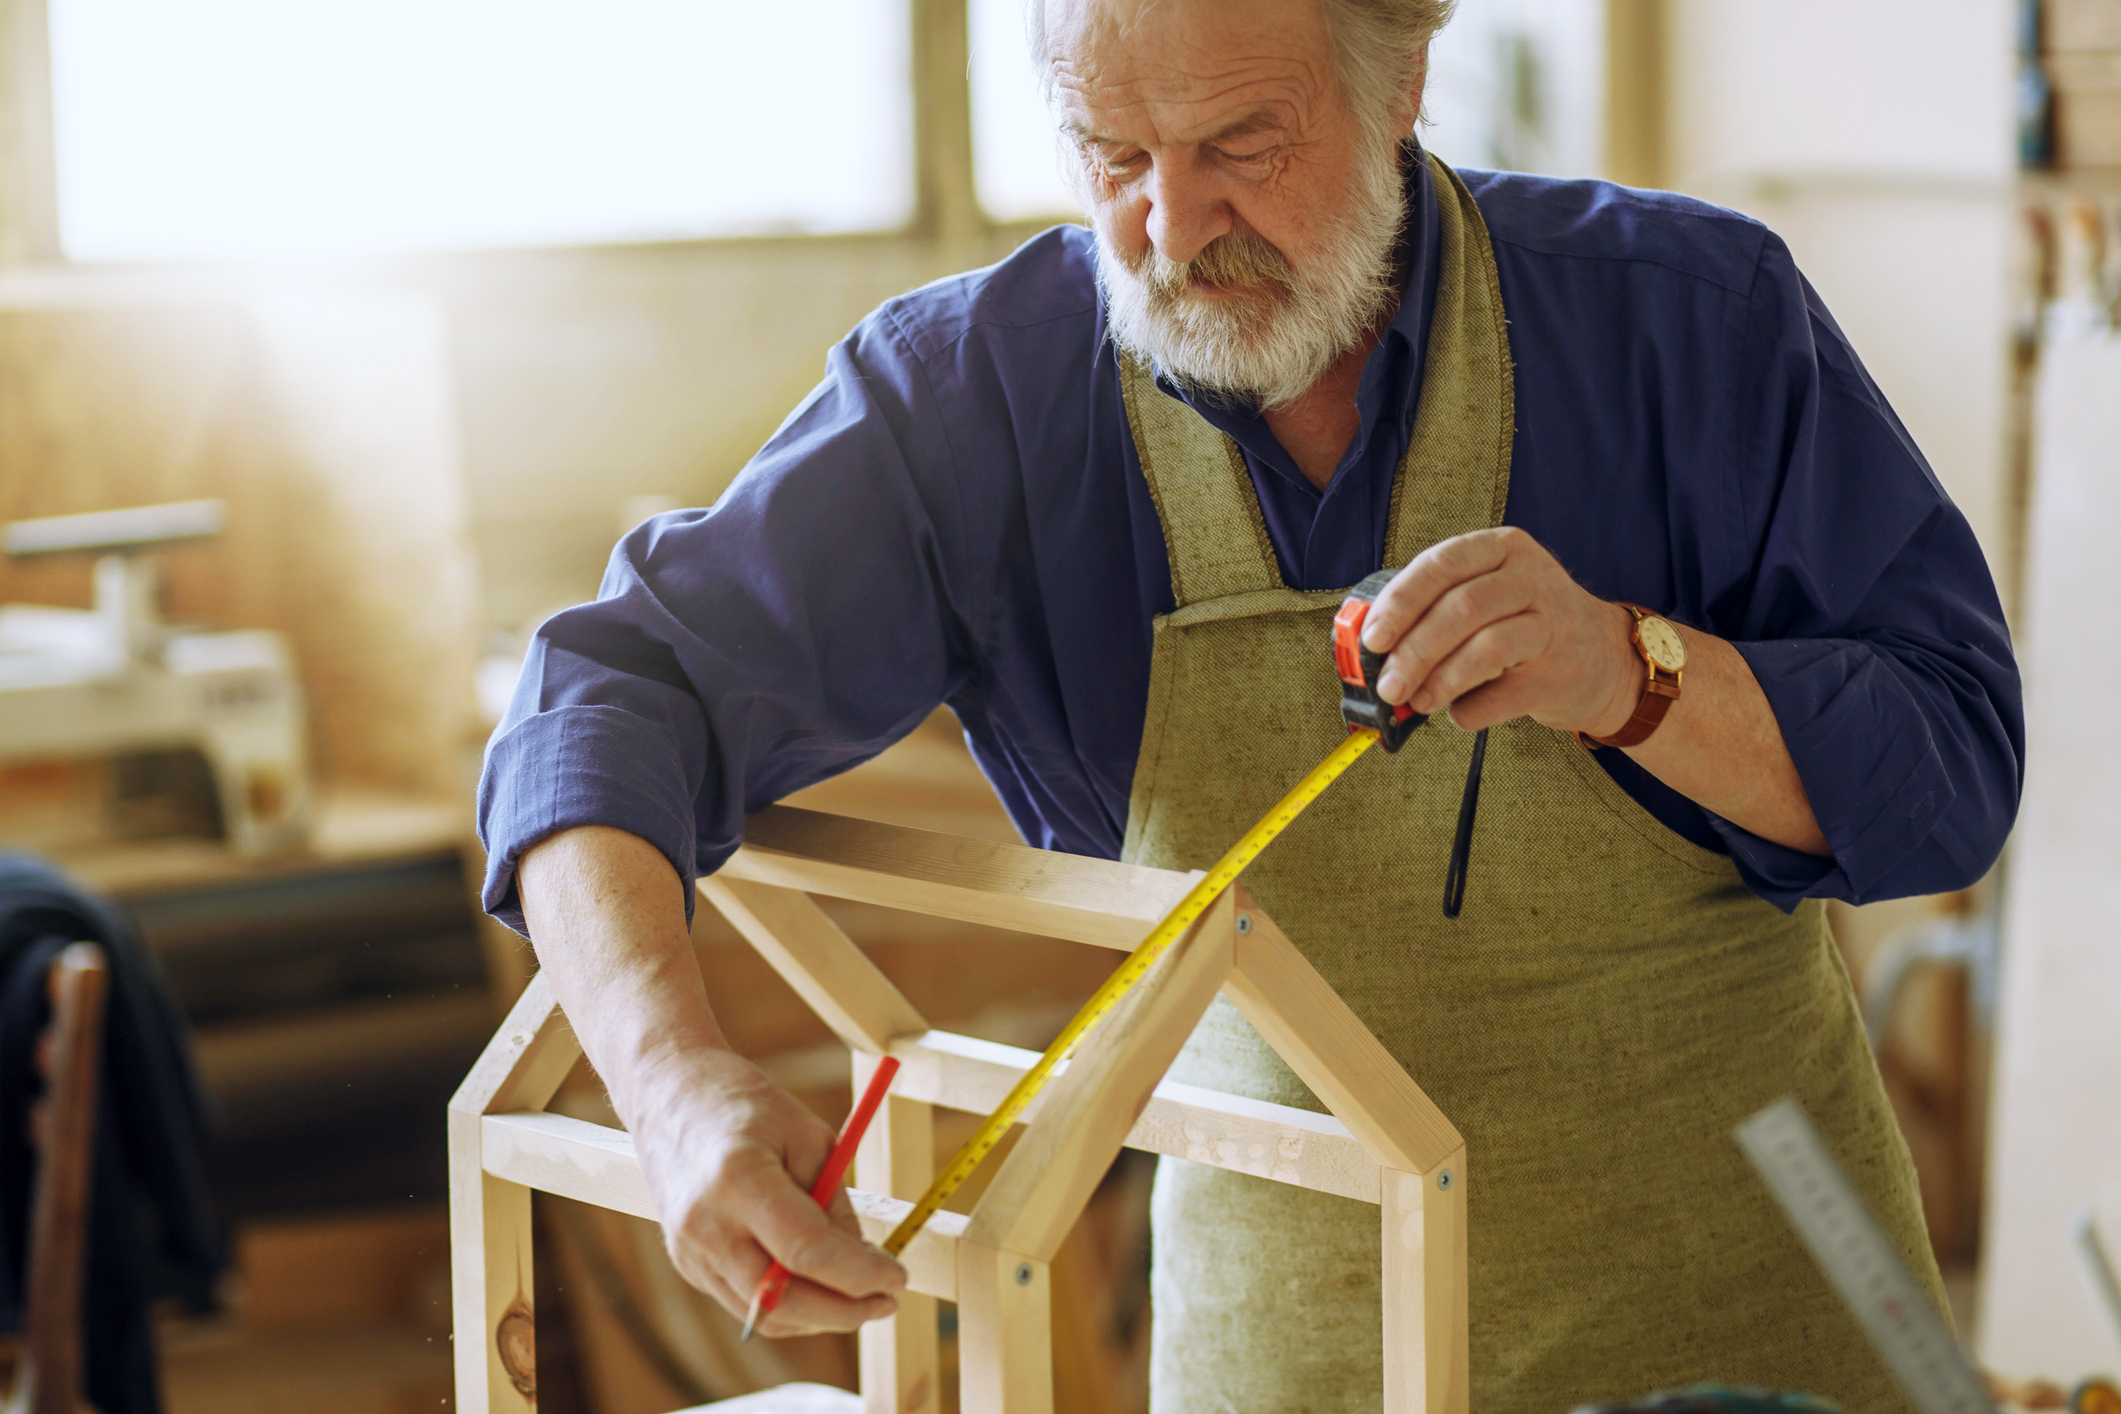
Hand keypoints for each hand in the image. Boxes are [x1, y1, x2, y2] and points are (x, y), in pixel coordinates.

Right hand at [626, 1047, 905, 1338]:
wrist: (669, 1096)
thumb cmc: (746, 1106)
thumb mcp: (809, 1137)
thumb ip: (834, 1203)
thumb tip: (866, 1261)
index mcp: (739, 1180)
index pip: (806, 1252)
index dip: (858, 1274)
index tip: (897, 1277)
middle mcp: (706, 1225)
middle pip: (783, 1300)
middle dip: (844, 1311)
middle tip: (887, 1300)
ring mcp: (691, 1251)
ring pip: (765, 1315)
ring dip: (820, 1316)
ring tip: (861, 1293)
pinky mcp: (688, 1264)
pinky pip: (747, 1303)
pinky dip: (791, 1305)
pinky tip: (820, 1285)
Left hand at [1357, 526, 1640, 735]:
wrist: (1601, 657)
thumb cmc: (1522, 623)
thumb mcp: (1485, 595)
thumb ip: (1433, 609)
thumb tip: (1370, 648)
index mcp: (1501, 548)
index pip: (1442, 565)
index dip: (1401, 602)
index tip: (1372, 638)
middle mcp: (1531, 577)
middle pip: (1462, 608)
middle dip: (1414, 651)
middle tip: (1386, 686)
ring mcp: (1552, 623)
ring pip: (1486, 647)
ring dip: (1440, 681)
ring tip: (1416, 702)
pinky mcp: (1561, 672)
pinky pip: (1505, 695)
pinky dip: (1471, 710)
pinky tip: (1458, 713)